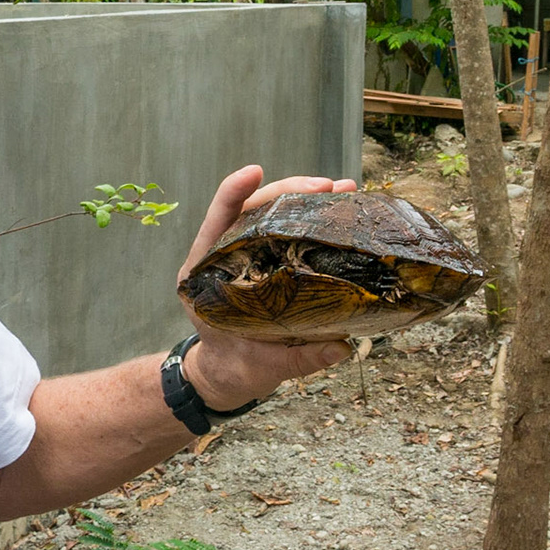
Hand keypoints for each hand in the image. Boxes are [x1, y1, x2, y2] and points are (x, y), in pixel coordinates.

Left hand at [175, 165, 357, 410]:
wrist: (226, 378)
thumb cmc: (234, 371)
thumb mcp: (263, 369)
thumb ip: (298, 358)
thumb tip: (340, 347)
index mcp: (205, 276)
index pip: (216, 224)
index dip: (232, 195)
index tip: (254, 171)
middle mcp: (223, 258)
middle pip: (251, 210)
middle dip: (290, 192)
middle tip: (329, 186)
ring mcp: (245, 257)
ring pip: (272, 216)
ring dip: (307, 199)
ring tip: (344, 189)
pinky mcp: (266, 263)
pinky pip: (286, 233)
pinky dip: (311, 220)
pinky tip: (340, 212)